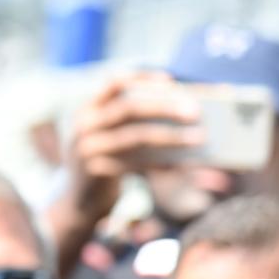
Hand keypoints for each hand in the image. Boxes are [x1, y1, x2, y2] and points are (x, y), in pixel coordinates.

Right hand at [50, 73, 200, 276]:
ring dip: (170, 137)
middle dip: (164, 107)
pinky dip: (161, 164)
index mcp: (88, 109)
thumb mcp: (112, 136)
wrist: (79, 200)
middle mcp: (84, 125)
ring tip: (199, 138)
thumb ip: (134, 123)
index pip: (114, 83)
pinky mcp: (95, 171)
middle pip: (127, 108)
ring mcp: (86, 148)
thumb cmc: (108, 161)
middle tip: (195, 111)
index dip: (142, 79)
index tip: (171, 80)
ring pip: (134, 137)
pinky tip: (183, 165)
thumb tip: (183, 112)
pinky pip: (136, 165)